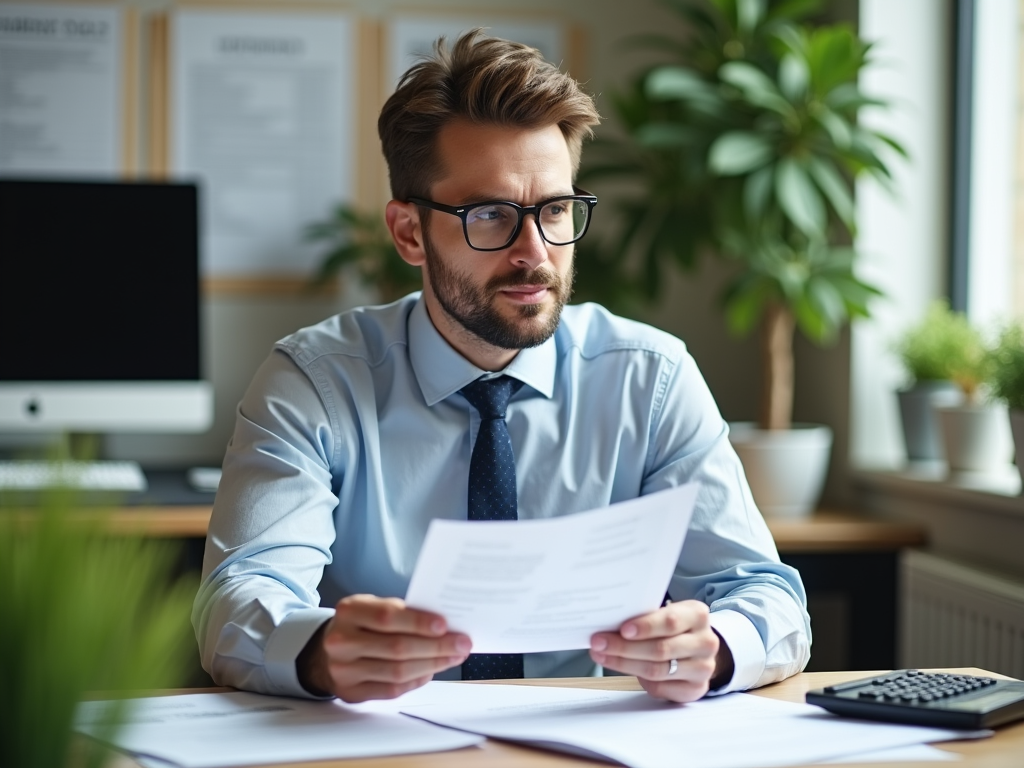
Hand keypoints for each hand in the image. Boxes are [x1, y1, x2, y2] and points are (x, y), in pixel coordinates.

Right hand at [297, 594, 470, 702]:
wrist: (326, 650)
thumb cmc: (360, 624)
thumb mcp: (372, 607)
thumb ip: (401, 613)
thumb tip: (444, 625)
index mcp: (349, 611)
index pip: (387, 617)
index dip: (419, 622)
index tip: (445, 625)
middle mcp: (341, 641)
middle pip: (397, 647)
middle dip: (436, 646)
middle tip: (461, 643)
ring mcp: (344, 670)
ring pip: (397, 671)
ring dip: (432, 665)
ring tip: (453, 657)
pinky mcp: (351, 692)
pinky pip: (391, 690)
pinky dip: (416, 680)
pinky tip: (431, 670)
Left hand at [589, 600, 731, 702]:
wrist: (698, 649)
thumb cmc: (674, 628)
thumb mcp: (666, 614)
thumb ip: (646, 617)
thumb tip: (608, 622)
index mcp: (698, 615)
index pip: (670, 622)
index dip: (645, 626)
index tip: (622, 629)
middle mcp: (705, 642)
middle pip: (660, 649)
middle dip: (624, 647)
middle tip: (599, 643)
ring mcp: (703, 668)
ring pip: (657, 670)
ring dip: (624, 663)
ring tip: (602, 655)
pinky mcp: (695, 689)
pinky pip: (660, 687)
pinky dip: (637, 679)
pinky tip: (621, 669)